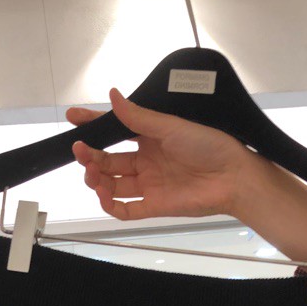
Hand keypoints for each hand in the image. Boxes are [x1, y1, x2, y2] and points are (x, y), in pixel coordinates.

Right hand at [67, 88, 252, 220]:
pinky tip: (103, 196)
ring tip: (91, 173)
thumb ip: (138, 117)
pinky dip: (110, 205)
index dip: (93, 125)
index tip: (73, 119)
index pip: (114, 131)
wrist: (233, 176)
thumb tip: (113, 96)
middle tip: (80, 151)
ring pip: (112, 185)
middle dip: (91, 156)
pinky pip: (126, 210)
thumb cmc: (210, 145)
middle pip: (108, 161)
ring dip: (96, 179)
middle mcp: (146, 161)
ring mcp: (149, 184)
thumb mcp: (170, 126)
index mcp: (150, 137)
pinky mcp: (154, 206)